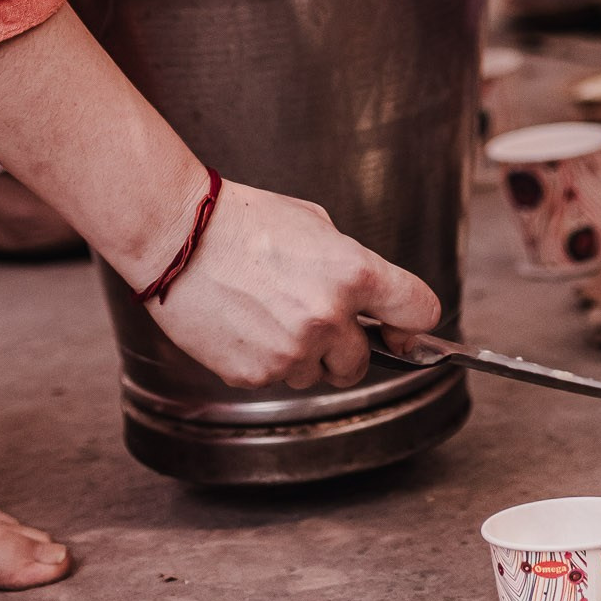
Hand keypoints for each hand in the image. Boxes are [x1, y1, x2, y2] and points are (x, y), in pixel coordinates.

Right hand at [151, 177, 439, 391]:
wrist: (180, 239)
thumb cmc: (245, 222)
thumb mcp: (316, 225)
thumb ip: (351, 266)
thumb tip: (374, 298)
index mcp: (354, 273)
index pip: (420, 311)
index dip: (413, 323)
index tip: (403, 328)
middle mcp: (329, 318)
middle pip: (362, 362)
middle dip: (345, 347)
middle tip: (315, 319)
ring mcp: (292, 352)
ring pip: (316, 375)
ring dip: (304, 355)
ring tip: (269, 313)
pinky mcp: (256, 375)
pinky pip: (277, 379)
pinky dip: (267, 360)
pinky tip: (246, 325)